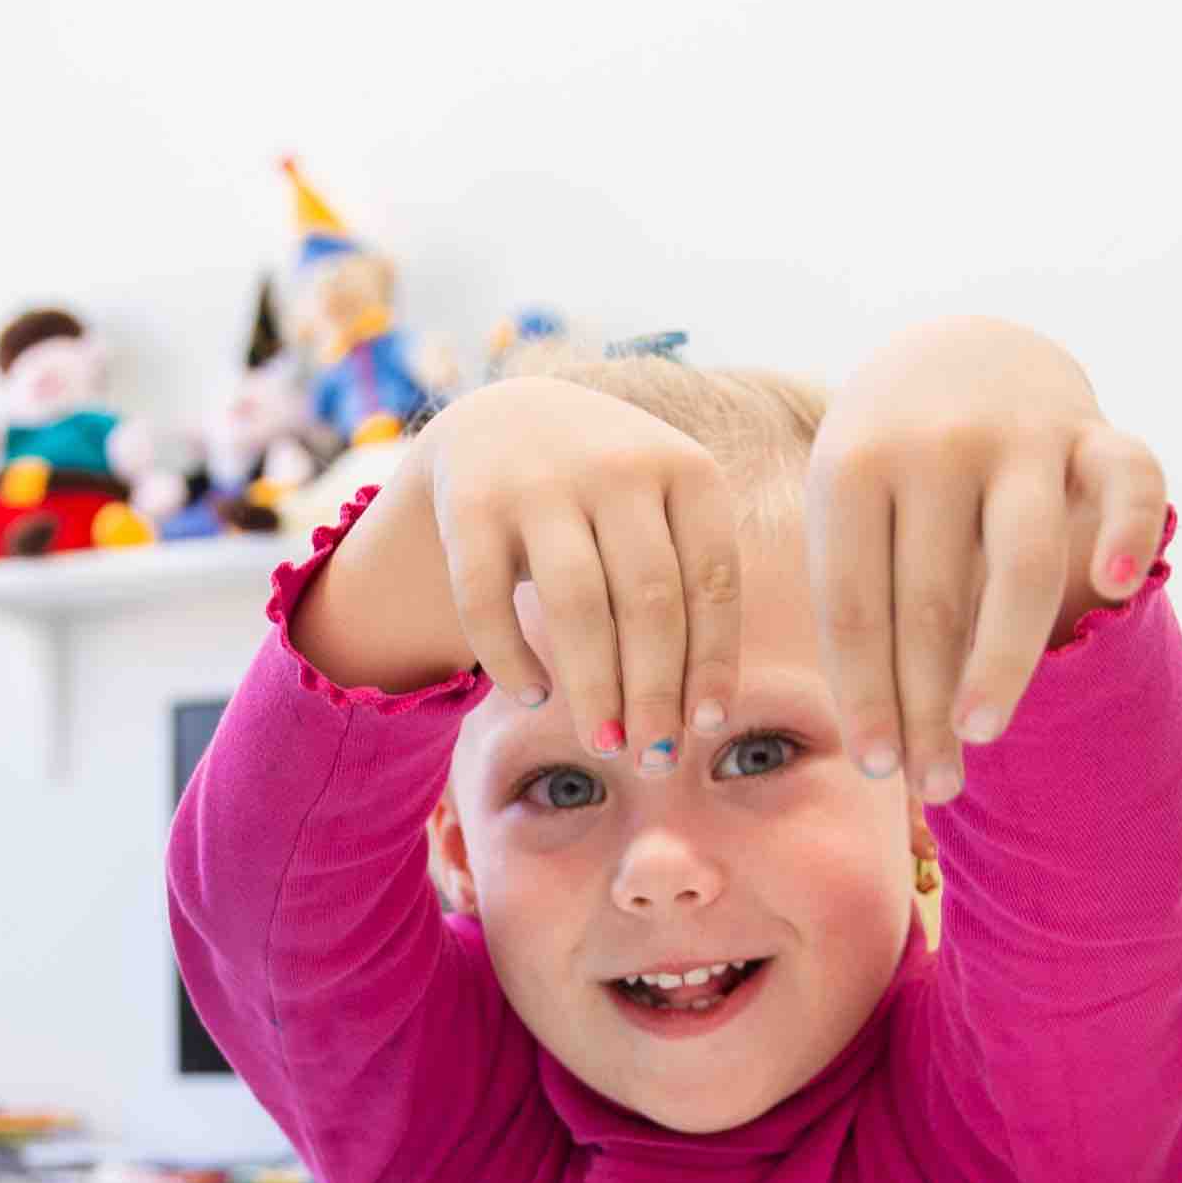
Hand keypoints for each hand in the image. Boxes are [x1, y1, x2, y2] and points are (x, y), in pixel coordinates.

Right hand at [411, 373, 747, 769]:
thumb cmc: (607, 499)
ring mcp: (539, 480)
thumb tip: (705, 718)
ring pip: (575, 605)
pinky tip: (535, 696)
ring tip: (603, 746)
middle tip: (654, 759)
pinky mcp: (469, 504)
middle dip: (653, 692)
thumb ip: (693, 585)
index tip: (706, 728)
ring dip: (593, 687)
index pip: (712, 583)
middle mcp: (616, 464)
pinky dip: (512, 659)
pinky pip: (488, 601)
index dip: (711, 663)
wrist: (501, 423)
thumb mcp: (666, 511)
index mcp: (687, 468)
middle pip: (647, 601)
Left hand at [806, 319, 1167, 801]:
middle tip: (931, 785)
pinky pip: (1128, 477)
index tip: (876, 768)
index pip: (854, 606)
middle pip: (931, 600)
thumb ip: (861, 600)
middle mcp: (934, 447)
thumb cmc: (889, 469)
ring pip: (1021, 561)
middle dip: (929, 703)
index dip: (868, 694)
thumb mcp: (846, 511)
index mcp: (853, 470)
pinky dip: (1128, 527)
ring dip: (1002, 656)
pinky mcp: (1093, 427)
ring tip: (983, 731)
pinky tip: (1118, 585)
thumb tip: (879, 741)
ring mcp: (1019, 433)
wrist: (955, 350)